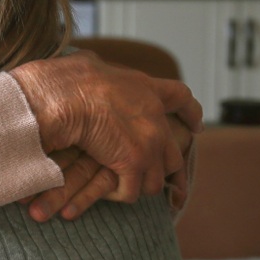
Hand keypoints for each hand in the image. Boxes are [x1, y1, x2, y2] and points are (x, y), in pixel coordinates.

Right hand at [10, 51, 202, 206]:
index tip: (196, 126)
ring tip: (117, 184)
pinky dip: (118, 194)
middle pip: (173, 153)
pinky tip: (104, 189)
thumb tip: (88, 65)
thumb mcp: (90, 66)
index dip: (190, 113)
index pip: (180, 97)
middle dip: (161, 167)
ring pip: (155, 178)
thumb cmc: (65, 80)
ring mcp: (149, 141)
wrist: (62, 96)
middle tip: (145, 175)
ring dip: (137, 184)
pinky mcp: (134, 163)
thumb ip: (100, 71)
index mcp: (144, 88)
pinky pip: (131, 191)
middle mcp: (154, 116)